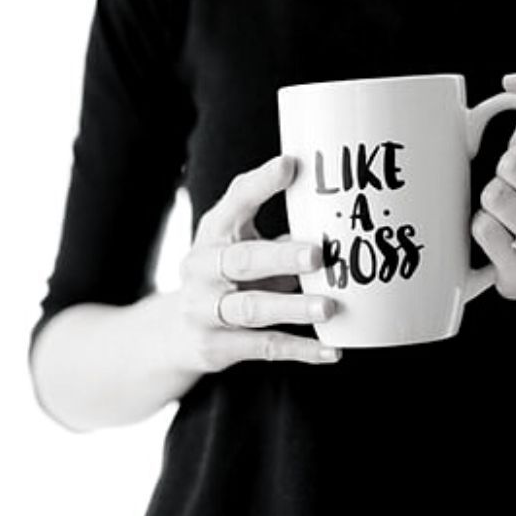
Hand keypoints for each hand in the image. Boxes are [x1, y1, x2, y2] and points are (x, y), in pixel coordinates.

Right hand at [176, 155, 342, 372]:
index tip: (291, 165)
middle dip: (280, 257)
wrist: (177, 332)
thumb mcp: (241, 246)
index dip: (261, 184)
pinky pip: (262, 347)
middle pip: (241, 260)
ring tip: (329, 308)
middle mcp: (202, 268)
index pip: (235, 202)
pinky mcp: (215, 346)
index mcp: (213, 233)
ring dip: (292, 307)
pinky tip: (331, 351)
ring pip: (251, 309)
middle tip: (317, 255)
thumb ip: (281, 234)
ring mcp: (204, 309)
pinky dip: (299, 350)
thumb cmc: (227, 277)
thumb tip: (339, 221)